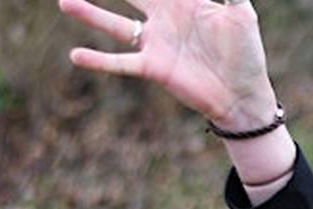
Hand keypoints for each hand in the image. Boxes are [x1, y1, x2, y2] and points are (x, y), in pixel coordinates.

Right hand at [59, 0, 277, 131]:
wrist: (244, 96)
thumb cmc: (247, 55)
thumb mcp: (242, 15)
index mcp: (183, 1)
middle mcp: (163, 18)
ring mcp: (155, 43)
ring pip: (113, 24)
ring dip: (89, 14)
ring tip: (65, 2)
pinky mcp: (153, 68)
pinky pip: (120, 63)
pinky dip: (98, 61)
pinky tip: (76, 55)